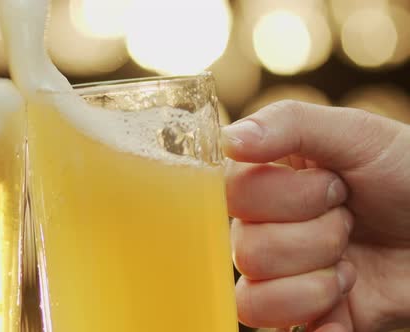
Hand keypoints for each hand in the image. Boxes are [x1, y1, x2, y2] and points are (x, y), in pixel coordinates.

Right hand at [223, 101, 409, 331]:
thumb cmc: (406, 173)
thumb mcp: (357, 133)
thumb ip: (289, 123)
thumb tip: (228, 140)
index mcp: (266, 178)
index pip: (230, 193)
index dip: (282, 196)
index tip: (333, 184)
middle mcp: (262, 226)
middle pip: (247, 249)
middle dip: (316, 237)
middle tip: (350, 220)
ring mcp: (279, 273)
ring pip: (255, 295)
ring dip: (318, 280)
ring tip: (351, 263)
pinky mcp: (300, 312)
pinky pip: (271, 328)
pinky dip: (318, 320)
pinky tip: (347, 301)